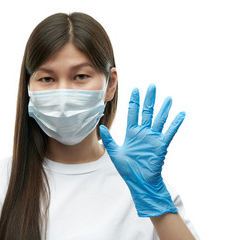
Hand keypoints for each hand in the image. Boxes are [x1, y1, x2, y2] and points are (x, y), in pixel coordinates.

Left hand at [99, 84, 184, 216]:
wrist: (139, 181)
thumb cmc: (127, 168)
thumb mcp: (114, 153)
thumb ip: (109, 140)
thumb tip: (101, 126)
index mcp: (131, 133)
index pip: (133, 113)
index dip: (134, 101)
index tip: (135, 89)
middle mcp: (143, 133)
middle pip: (147, 112)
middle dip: (149, 99)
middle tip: (152, 86)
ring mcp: (153, 138)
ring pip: (159, 119)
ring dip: (163, 109)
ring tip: (168, 97)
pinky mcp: (161, 145)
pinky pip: (169, 132)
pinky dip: (175, 123)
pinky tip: (181, 114)